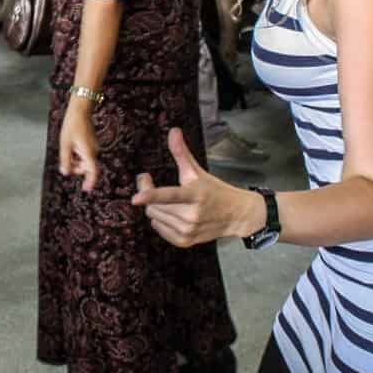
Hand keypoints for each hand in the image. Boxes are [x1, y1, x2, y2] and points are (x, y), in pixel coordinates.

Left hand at [59, 101, 100, 191]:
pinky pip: (86, 155)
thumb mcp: (65, 144)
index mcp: (88, 153)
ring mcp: (94, 147)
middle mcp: (94, 151)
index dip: (90, 182)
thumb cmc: (72, 126)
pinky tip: (71, 147)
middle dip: (76, 169)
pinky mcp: (91, 143)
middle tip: (65, 164)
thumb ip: (65, 160)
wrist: (80, 110)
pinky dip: (78, 156)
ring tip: (67, 151)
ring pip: (86, 161)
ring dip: (76, 161)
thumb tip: (66, 173)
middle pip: (87, 167)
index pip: (92, 172)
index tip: (86, 190)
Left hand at [133, 128, 263, 246]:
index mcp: (195, 195)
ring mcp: (188, 230)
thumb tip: (173, 131)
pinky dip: (160, 220)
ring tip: (164, 198)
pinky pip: (159, 229)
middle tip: (147, 181)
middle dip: (147, 193)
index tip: (136, 198)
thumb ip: (182, 153)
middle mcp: (191, 215)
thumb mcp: (198, 172)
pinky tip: (170, 213)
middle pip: (154, 206)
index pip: (169, 195)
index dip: (151, 195)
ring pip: (154, 217)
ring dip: (154, 207)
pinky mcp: (185, 241)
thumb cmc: (215, 191)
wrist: (236, 215)